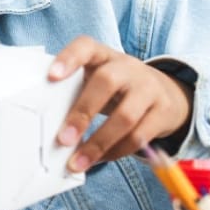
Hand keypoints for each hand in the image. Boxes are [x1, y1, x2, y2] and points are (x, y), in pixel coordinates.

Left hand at [49, 36, 192, 171]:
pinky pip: (139, 136)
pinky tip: (99, 160)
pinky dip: (116, 152)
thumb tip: (44, 123)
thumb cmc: (115, 88)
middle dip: (82, 113)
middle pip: (106, 83)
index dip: (69, 58)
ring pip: (126, 116)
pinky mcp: (164, 111)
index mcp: (103, 55)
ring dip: (98, 144)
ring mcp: (149, 88)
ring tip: (77, 162)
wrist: (165, 91)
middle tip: (63, 139)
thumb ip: (74, 90)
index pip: (85, 47)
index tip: (51, 76)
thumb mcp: (96, 78)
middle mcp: (127, 67)